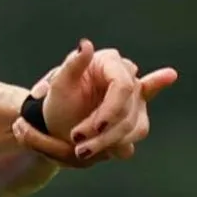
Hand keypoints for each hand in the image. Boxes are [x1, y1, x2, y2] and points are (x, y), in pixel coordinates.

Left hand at [15, 40, 177, 164]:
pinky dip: (119, 145)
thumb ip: (73, 64)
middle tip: (78, 145)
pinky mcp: (138, 116)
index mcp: (110, 62)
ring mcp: (136, 97)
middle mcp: (128, 77)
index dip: (112, 110)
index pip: (123, 86)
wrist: (58, 121)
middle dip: (104, 132)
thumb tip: (86, 45)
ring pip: (135, 125)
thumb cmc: (58, 100)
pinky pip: (137, 133)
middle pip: (128, 109)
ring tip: (82, 151)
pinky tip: (108, 150)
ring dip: (109, 142)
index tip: (95, 128)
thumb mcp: (59, 84)